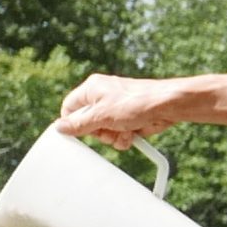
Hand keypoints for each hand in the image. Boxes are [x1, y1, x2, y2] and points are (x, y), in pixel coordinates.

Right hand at [56, 72, 204, 143]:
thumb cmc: (136, 103)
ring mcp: (115, 109)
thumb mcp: (102, 115)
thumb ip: (79, 124)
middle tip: (108, 129)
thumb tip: (59, 127)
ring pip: (104, 132)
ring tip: (124, 130)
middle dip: (99, 133)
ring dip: (113, 137)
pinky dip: (124, 137)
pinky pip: (118, 135)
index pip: (69, 108)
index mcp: (91, 89)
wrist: (166, 106)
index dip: (73, 123)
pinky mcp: (128, 119)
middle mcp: (102, 97)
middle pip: (87, 124)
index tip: (80, 132)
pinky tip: (132, 133)